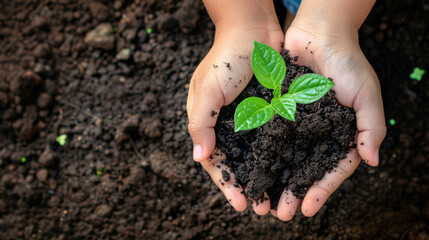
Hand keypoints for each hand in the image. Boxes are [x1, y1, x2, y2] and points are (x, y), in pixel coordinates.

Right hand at [186, 11, 283, 212]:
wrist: (254, 29)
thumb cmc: (225, 57)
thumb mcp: (207, 90)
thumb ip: (200, 123)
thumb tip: (199, 158)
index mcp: (207, 120)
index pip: (213, 160)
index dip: (225, 183)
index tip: (239, 203)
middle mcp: (227, 123)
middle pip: (236, 162)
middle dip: (247, 186)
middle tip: (262, 208)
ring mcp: (248, 118)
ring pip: (255, 155)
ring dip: (264, 176)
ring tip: (276, 197)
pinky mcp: (268, 110)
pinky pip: (272, 138)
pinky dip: (277, 156)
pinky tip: (288, 169)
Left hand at [271, 21, 386, 220]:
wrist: (318, 35)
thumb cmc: (347, 63)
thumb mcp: (367, 95)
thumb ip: (370, 127)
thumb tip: (371, 161)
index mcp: (341, 134)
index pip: (332, 169)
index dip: (321, 189)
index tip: (308, 209)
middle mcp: (317, 134)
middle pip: (304, 169)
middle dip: (293, 192)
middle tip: (280, 214)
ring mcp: (296, 125)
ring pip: (284, 158)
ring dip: (274, 179)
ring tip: (262, 201)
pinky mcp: (278, 113)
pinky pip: (268, 136)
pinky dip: (261, 154)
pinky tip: (251, 169)